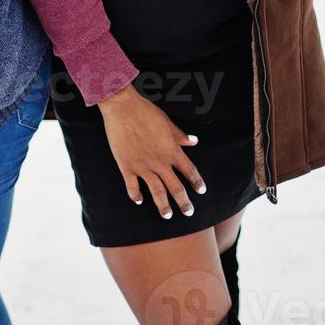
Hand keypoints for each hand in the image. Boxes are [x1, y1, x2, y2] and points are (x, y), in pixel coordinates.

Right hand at [96, 82, 206, 219]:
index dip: (196, 182)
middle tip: (188, 213)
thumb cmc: (146, 112)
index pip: (189, 171)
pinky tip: (139, 201)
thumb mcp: (167, 122)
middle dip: (183, 202)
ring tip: (166, 215)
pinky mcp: (126, 166)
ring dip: (163, 205)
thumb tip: (194, 142)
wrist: (123, 108)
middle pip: (175, 187)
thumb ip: (180, 136)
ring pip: (156, 191)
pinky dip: (136, 195)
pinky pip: (132, 186)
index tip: (201, 191)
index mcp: (172, 150)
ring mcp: (143, 166)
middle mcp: (159, 162)